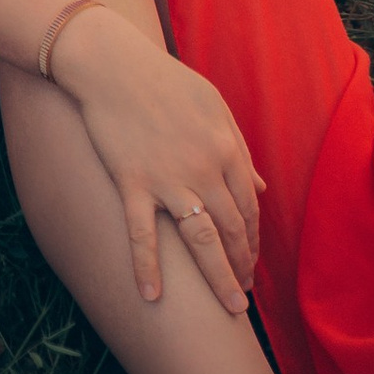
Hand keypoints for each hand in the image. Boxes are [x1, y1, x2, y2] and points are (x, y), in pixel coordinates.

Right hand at [52, 9, 263, 314]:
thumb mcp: (214, 107)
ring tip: (230, 309)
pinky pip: (143, 234)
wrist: (112, 65)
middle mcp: (203, 168)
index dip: (253, 240)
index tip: (251, 262)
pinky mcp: (132, 182)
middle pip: (233, 229)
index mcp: (226, 149)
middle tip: (243, 296)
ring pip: (202, 241)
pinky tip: (151, 297)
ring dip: (219, 279)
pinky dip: (147, 268)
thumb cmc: (164, 81)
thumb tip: (261, 185)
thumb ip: (239, 148)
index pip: (249, 207)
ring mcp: (168, 179)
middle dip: (243, 266)